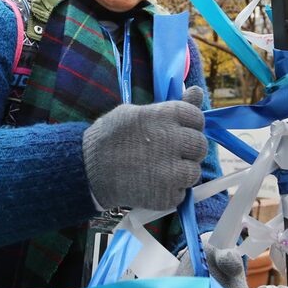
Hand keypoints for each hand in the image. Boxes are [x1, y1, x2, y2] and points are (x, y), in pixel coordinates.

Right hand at [82, 87, 206, 210]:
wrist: (87, 168)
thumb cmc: (112, 136)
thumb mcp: (138, 112)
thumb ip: (173, 104)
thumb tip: (197, 91)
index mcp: (165, 116)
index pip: (197, 118)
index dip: (189, 126)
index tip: (175, 132)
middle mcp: (172, 141)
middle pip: (200, 146)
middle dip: (188, 151)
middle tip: (166, 153)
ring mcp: (170, 171)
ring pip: (194, 172)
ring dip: (180, 173)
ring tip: (156, 171)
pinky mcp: (166, 196)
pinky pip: (181, 193)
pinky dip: (169, 192)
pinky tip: (150, 184)